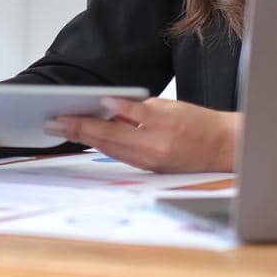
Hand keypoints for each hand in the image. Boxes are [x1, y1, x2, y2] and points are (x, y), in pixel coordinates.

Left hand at [44, 98, 239, 173]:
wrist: (225, 147)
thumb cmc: (198, 122)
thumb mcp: (168, 106)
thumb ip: (136, 108)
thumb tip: (105, 106)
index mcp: (158, 127)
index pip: (112, 123)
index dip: (83, 120)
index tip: (61, 114)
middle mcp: (153, 149)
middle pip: (106, 139)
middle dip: (77, 130)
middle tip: (52, 122)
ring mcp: (151, 163)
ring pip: (110, 149)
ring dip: (85, 139)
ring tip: (63, 128)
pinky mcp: (151, 170)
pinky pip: (122, 156)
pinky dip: (104, 146)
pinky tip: (88, 138)